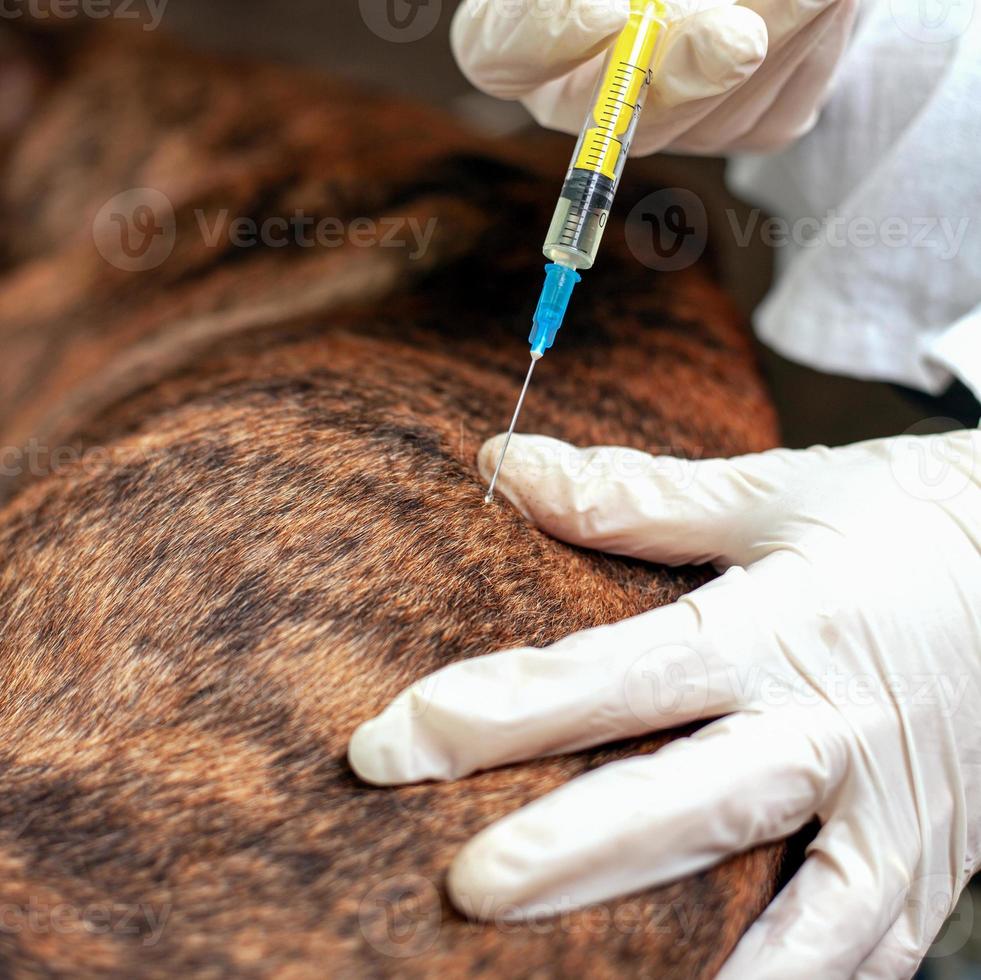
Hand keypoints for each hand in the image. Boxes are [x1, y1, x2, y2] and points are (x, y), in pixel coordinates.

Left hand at [349, 430, 980, 977]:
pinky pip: (870, 950)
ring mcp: (892, 808)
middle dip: (572, 852)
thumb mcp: (771, 493)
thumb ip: (632, 494)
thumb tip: (506, 460)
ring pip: (793, 911)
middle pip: (689, 801)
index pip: (617, 676)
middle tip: (465, 889)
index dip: (502, 709)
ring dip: (699, 964)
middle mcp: (830, 726)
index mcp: (778, 626)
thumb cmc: (899, 520)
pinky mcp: (932, 858)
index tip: (396, 742)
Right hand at [451, 0, 856, 153]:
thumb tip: (629, 15)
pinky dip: (809, 46)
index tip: (608, 10)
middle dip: (682, 72)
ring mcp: (663, 124)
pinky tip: (824, 0)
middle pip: (614, 116)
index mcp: (525, 30)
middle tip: (737, 39)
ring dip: (776, 36)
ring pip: (709, 115)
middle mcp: (583, 94)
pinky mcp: (738, 130)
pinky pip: (771, 110)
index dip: (546, 37)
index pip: (500, 52)